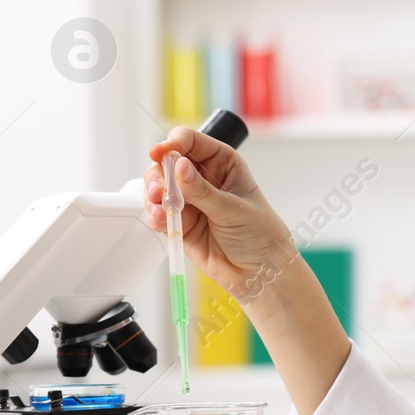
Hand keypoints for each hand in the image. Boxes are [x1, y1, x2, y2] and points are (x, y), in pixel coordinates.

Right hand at [142, 127, 293, 304]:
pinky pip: (158, 213)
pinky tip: (161, 222)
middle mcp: (203, 177)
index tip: (160, 153)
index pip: (191, 142)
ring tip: (160, 210)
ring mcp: (190, 200)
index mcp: (223, 163)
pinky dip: (155, 216)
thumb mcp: (234, 209)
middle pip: (167, 163)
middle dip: (158, 175)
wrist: (260, 272)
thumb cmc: (261, 234)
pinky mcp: (180, 222)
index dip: (173, 144)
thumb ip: (203, 191)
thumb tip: (178, 167)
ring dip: (153, 197)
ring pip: (158, 187)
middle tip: (159, 192)